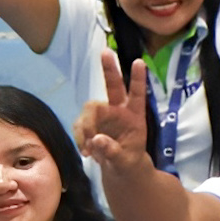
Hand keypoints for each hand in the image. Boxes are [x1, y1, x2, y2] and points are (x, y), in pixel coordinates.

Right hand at [74, 52, 151, 167]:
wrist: (120, 168)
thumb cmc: (129, 160)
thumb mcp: (126, 160)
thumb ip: (113, 151)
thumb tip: (97, 140)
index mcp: (136, 115)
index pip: (138, 93)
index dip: (138, 78)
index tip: (139, 61)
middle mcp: (120, 110)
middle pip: (114, 86)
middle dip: (109, 68)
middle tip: (106, 52)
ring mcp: (104, 115)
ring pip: (90, 109)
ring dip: (86, 127)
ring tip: (90, 149)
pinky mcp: (91, 123)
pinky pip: (80, 124)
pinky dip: (80, 137)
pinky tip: (87, 151)